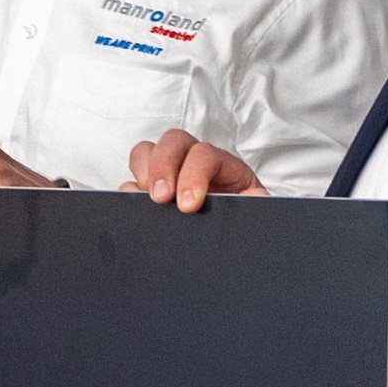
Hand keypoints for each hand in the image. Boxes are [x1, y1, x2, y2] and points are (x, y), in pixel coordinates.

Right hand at [125, 130, 269, 211]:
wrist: (236, 244)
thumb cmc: (246, 223)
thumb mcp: (258, 215)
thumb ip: (258, 205)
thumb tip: (253, 197)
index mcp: (224, 166)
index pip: (205, 154)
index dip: (194, 174)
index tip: (189, 205)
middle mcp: (194, 163)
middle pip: (173, 141)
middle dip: (163, 167)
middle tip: (161, 199)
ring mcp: (170, 176)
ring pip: (147, 153)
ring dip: (143, 172)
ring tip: (146, 201)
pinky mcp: (150, 193)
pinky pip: (130, 182)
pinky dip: (128, 193)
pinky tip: (136, 211)